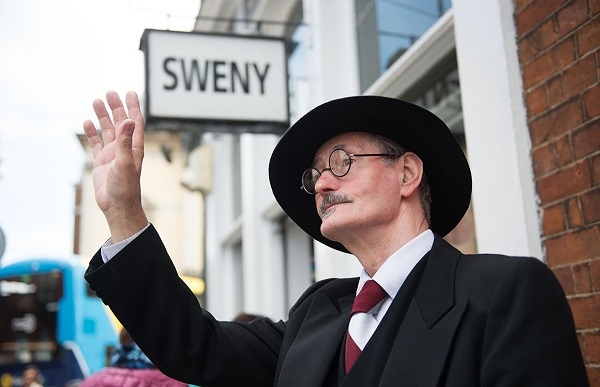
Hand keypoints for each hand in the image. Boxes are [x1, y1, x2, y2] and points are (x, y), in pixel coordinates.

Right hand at [83, 91, 147, 242]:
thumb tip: (128, 120)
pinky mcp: (102, 162)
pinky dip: (92, 133)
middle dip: (116, 107)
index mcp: (135, 147)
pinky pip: (96, 144)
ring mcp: (113, 154)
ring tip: (96, 101)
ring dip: (103, 116)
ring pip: (107, 130)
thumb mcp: (126, 162)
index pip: (135, 122)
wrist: (117, 206)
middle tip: (109, 93)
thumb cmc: (125, 187)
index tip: (130, 92)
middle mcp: (125, 148)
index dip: (133, 106)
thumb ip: (126, 141)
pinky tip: (87, 123)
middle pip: (121, 122)